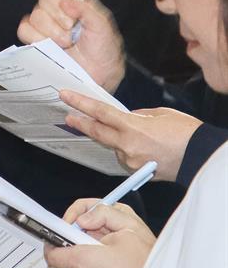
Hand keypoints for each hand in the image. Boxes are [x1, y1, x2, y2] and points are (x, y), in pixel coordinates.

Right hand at [17, 0, 124, 91]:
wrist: (97, 75)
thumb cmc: (103, 51)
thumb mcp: (103, 26)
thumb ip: (87, 9)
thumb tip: (65, 2)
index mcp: (71, 7)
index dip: (58, 4)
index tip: (72, 19)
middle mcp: (55, 16)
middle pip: (40, 5)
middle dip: (57, 22)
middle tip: (71, 34)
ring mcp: (43, 30)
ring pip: (32, 19)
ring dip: (50, 34)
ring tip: (65, 44)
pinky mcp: (34, 43)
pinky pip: (24, 32)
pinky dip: (37, 40)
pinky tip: (52, 48)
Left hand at [44, 200, 154, 267]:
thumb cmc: (147, 261)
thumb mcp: (130, 226)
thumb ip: (102, 213)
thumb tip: (82, 219)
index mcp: (82, 259)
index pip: (52, 251)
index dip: (57, 239)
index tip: (67, 232)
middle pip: (66, 259)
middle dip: (77, 247)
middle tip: (96, 240)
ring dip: (88, 261)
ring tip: (109, 255)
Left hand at [60, 91, 199, 181]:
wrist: (202, 157)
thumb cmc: (187, 134)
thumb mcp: (161, 114)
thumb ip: (138, 115)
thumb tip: (126, 117)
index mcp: (132, 127)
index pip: (99, 113)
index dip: (80, 103)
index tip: (66, 96)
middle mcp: (127, 145)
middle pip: (96, 132)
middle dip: (81, 123)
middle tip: (69, 117)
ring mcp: (130, 161)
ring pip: (113, 146)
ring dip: (116, 138)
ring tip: (139, 135)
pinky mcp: (135, 171)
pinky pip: (125, 157)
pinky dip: (128, 150)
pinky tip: (143, 147)